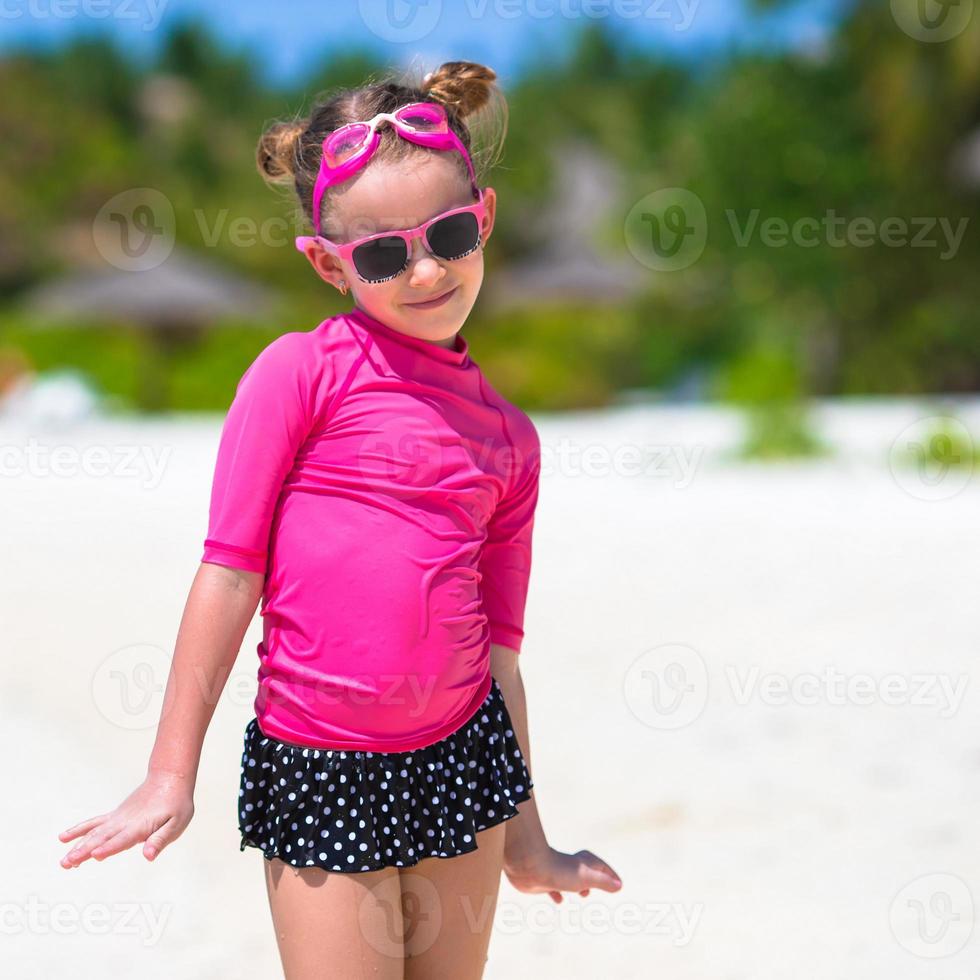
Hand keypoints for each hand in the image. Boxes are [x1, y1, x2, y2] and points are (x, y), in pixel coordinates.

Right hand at [57, 770, 194, 867]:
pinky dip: (79, 830)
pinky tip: (63, 838)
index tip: (95, 855)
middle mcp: (125, 822)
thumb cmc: (177, 804)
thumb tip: (148, 856)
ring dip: (78, 846)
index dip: (110, 847)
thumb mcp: (177, 823)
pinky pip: (94, 823)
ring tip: (63, 861)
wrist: (170, 778)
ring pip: (95, 833)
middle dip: (85, 851)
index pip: (123, 839)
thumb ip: (160, 839)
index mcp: (141, 826)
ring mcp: (118, 818)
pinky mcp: (115, 815)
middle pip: (103, 838)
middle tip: (67, 863)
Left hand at [504, 844, 622, 902]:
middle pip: (588, 871)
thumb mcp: (587, 878)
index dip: (611, 876)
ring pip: (571, 879)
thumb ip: (604, 882)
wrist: (530, 867)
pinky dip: (558, 893)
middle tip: (604, 888)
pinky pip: (554, 887)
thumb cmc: (560, 872)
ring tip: (583, 895)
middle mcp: (572, 865)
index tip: (618, 885)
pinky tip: (559, 901)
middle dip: (596, 880)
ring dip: (578, 886)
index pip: (603, 868)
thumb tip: (619, 886)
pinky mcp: (545, 880)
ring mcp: (558, 872)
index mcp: (584, 861)